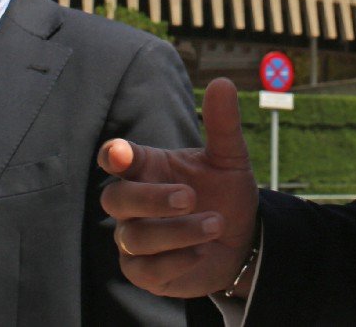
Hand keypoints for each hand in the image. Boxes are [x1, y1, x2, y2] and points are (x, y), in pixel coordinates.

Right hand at [99, 77, 260, 297]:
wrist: (242, 241)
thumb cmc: (225, 194)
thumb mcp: (230, 158)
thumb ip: (223, 124)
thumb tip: (222, 82)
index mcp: (147, 168)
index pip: (116, 159)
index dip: (113, 156)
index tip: (119, 154)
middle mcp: (134, 204)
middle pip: (116, 199)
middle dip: (151, 199)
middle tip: (190, 197)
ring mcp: (135, 239)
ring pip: (136, 237)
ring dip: (177, 231)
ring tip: (216, 224)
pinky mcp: (144, 272)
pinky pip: (145, 269)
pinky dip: (176, 260)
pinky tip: (201, 251)